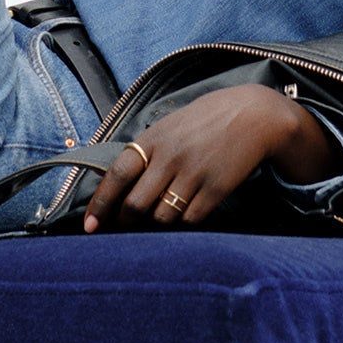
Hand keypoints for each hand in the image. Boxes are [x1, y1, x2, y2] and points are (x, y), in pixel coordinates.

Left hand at [81, 84, 338, 232]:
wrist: (253, 115)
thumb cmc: (205, 121)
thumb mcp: (169, 127)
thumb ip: (146, 152)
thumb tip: (118, 184)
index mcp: (152, 139)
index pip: (116, 175)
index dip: (100, 204)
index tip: (90, 226)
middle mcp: (169, 157)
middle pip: (136, 204)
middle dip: (126, 221)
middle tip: (126, 227)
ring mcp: (194, 174)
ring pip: (162, 217)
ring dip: (156, 224)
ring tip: (159, 217)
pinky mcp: (216, 188)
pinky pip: (190, 219)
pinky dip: (184, 223)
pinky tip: (186, 213)